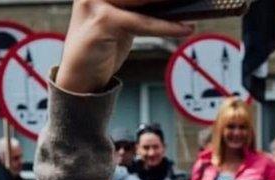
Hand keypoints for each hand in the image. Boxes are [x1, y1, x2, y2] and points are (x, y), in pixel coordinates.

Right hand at [57, 0, 193, 92]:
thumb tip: (175, 3)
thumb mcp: (122, 22)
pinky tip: (185, 28)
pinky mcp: (102, 22)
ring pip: (143, 1)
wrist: (78, 77)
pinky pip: (142, 22)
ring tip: (196, 7)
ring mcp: (96, 3)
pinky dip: (166, 26)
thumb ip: (141, 9)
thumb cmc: (101, 48)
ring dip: (172, 4)